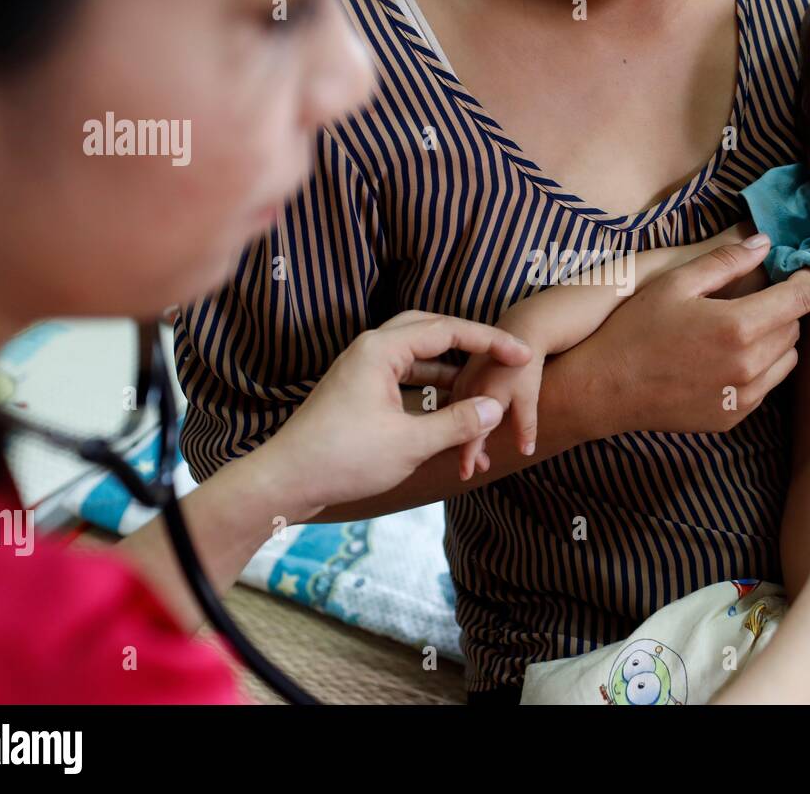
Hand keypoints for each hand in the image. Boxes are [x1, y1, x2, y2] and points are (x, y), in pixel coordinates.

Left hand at [259, 310, 532, 519]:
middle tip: (504, 353)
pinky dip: (430, 381)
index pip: (448, 330)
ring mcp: (361, 367)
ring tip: (484, 376)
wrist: (286, 480)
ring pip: (416, 350)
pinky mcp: (357, 388)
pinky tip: (450, 398)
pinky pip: (403, 371)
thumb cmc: (342, 459)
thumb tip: (494, 408)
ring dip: (451, 362)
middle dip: (471, 340)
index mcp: (381, 350)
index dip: (491, 341)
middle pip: (431, 328)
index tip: (523, 353)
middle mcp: (369, 349)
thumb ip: (456, 422)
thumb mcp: (410, 443)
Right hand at [450, 338, 546, 480]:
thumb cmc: (527, 365)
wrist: (524, 328)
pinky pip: (455, 402)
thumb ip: (526, 426)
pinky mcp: (463, 375)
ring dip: (464, 433)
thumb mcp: (530, 398)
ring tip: (476, 451)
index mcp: (480, 397)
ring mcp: (462, 381)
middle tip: (477, 469)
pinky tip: (466, 424)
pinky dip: (460, 417)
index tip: (467, 476)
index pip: (471, 436)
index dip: (468, 458)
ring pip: (456, 415)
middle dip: (467, 449)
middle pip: (459, 427)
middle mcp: (465, 390)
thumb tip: (525, 452)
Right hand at [564, 240, 809, 436]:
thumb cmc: (634, 330)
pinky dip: (758, 370)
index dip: (807, 280)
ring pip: (786, 361)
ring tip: (742, 329)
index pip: (801, 299)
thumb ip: (725, 261)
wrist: (604, 389)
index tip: (802, 272)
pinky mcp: (733, 418)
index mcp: (739, 326)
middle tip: (759, 297)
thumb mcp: (675, 283)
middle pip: (795, 329)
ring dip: (775, 341)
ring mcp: (743, 397)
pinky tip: (727, 359)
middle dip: (785, 309)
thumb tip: (765, 243)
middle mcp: (749, 366)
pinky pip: (765, 388)